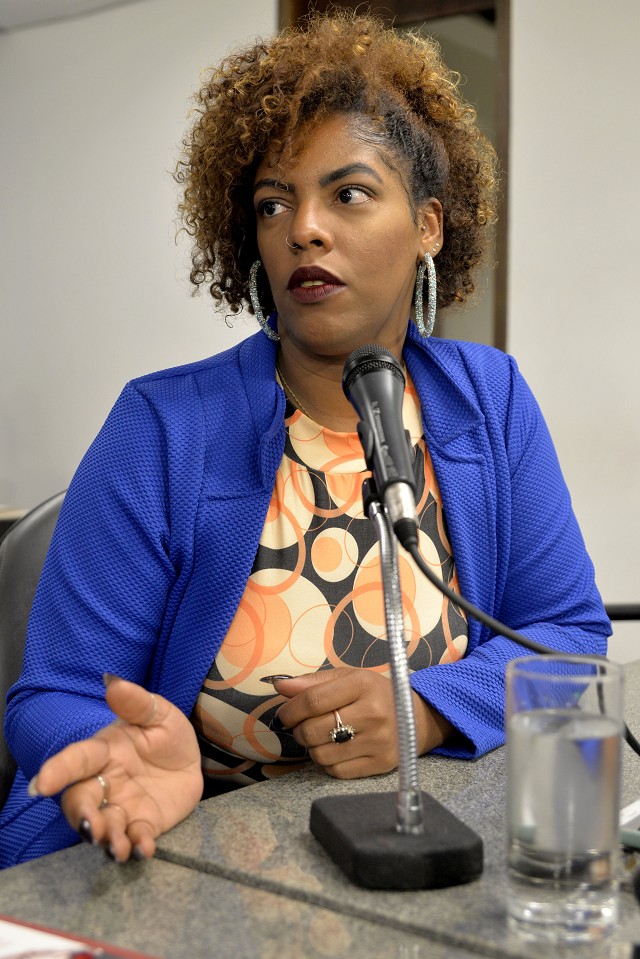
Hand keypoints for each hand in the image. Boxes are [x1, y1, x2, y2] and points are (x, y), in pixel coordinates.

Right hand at [28, 676, 202, 862]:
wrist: (190, 761)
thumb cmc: (164, 734)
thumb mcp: (158, 713)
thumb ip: (137, 702)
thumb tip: (112, 682)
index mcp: (104, 751)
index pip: (76, 759)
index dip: (57, 770)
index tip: (41, 785)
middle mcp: (106, 782)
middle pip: (81, 800)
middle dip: (81, 816)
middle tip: (90, 827)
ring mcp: (123, 806)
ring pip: (105, 825)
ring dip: (107, 838)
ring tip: (116, 847)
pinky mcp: (143, 824)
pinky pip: (136, 838)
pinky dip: (138, 846)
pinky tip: (143, 850)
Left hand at [272, 667, 452, 778]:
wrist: (416, 717)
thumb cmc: (375, 694)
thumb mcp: (348, 678)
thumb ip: (313, 682)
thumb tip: (280, 685)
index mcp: (362, 685)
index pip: (313, 700)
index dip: (291, 710)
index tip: (285, 713)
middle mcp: (373, 713)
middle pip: (314, 730)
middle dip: (299, 729)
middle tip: (303, 725)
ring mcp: (378, 742)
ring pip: (322, 754)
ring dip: (312, 747)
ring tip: (321, 737)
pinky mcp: (381, 764)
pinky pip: (336, 771)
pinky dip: (327, 762)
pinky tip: (335, 750)